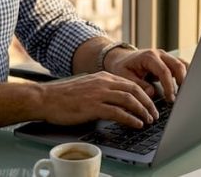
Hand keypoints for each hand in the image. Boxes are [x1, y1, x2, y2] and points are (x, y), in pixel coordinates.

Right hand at [39, 72, 157, 128]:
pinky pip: (118, 112)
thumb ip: (102, 89)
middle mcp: (103, 82)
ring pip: (129, 100)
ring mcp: (98, 94)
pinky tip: (136, 124)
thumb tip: (116, 99)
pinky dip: (130, 119)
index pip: (131, 83)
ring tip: (148, 120)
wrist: (45, 98)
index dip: (144, 94)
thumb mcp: (87, 86)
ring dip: (142, 111)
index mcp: (103, 76)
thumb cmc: (63, 96)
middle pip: (134, 90)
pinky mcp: (93, 106)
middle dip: (148, 103)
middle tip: (154, 113)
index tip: (151, 103)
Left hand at [104, 49, 187, 101]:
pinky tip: (184, 87)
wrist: (122, 58)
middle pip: (178, 66)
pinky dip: (185, 76)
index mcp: (149, 57)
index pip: (165, 72)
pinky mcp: (169, 61)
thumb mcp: (125, 76)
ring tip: (185, 93)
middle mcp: (160, 54)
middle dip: (182, 82)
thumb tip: (151, 92)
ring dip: (186, 78)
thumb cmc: (122, 67)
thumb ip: (138, 84)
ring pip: (183, 65)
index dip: (169, 86)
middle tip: (181, 97)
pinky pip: (181, 66)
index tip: (170, 99)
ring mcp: (166, 56)